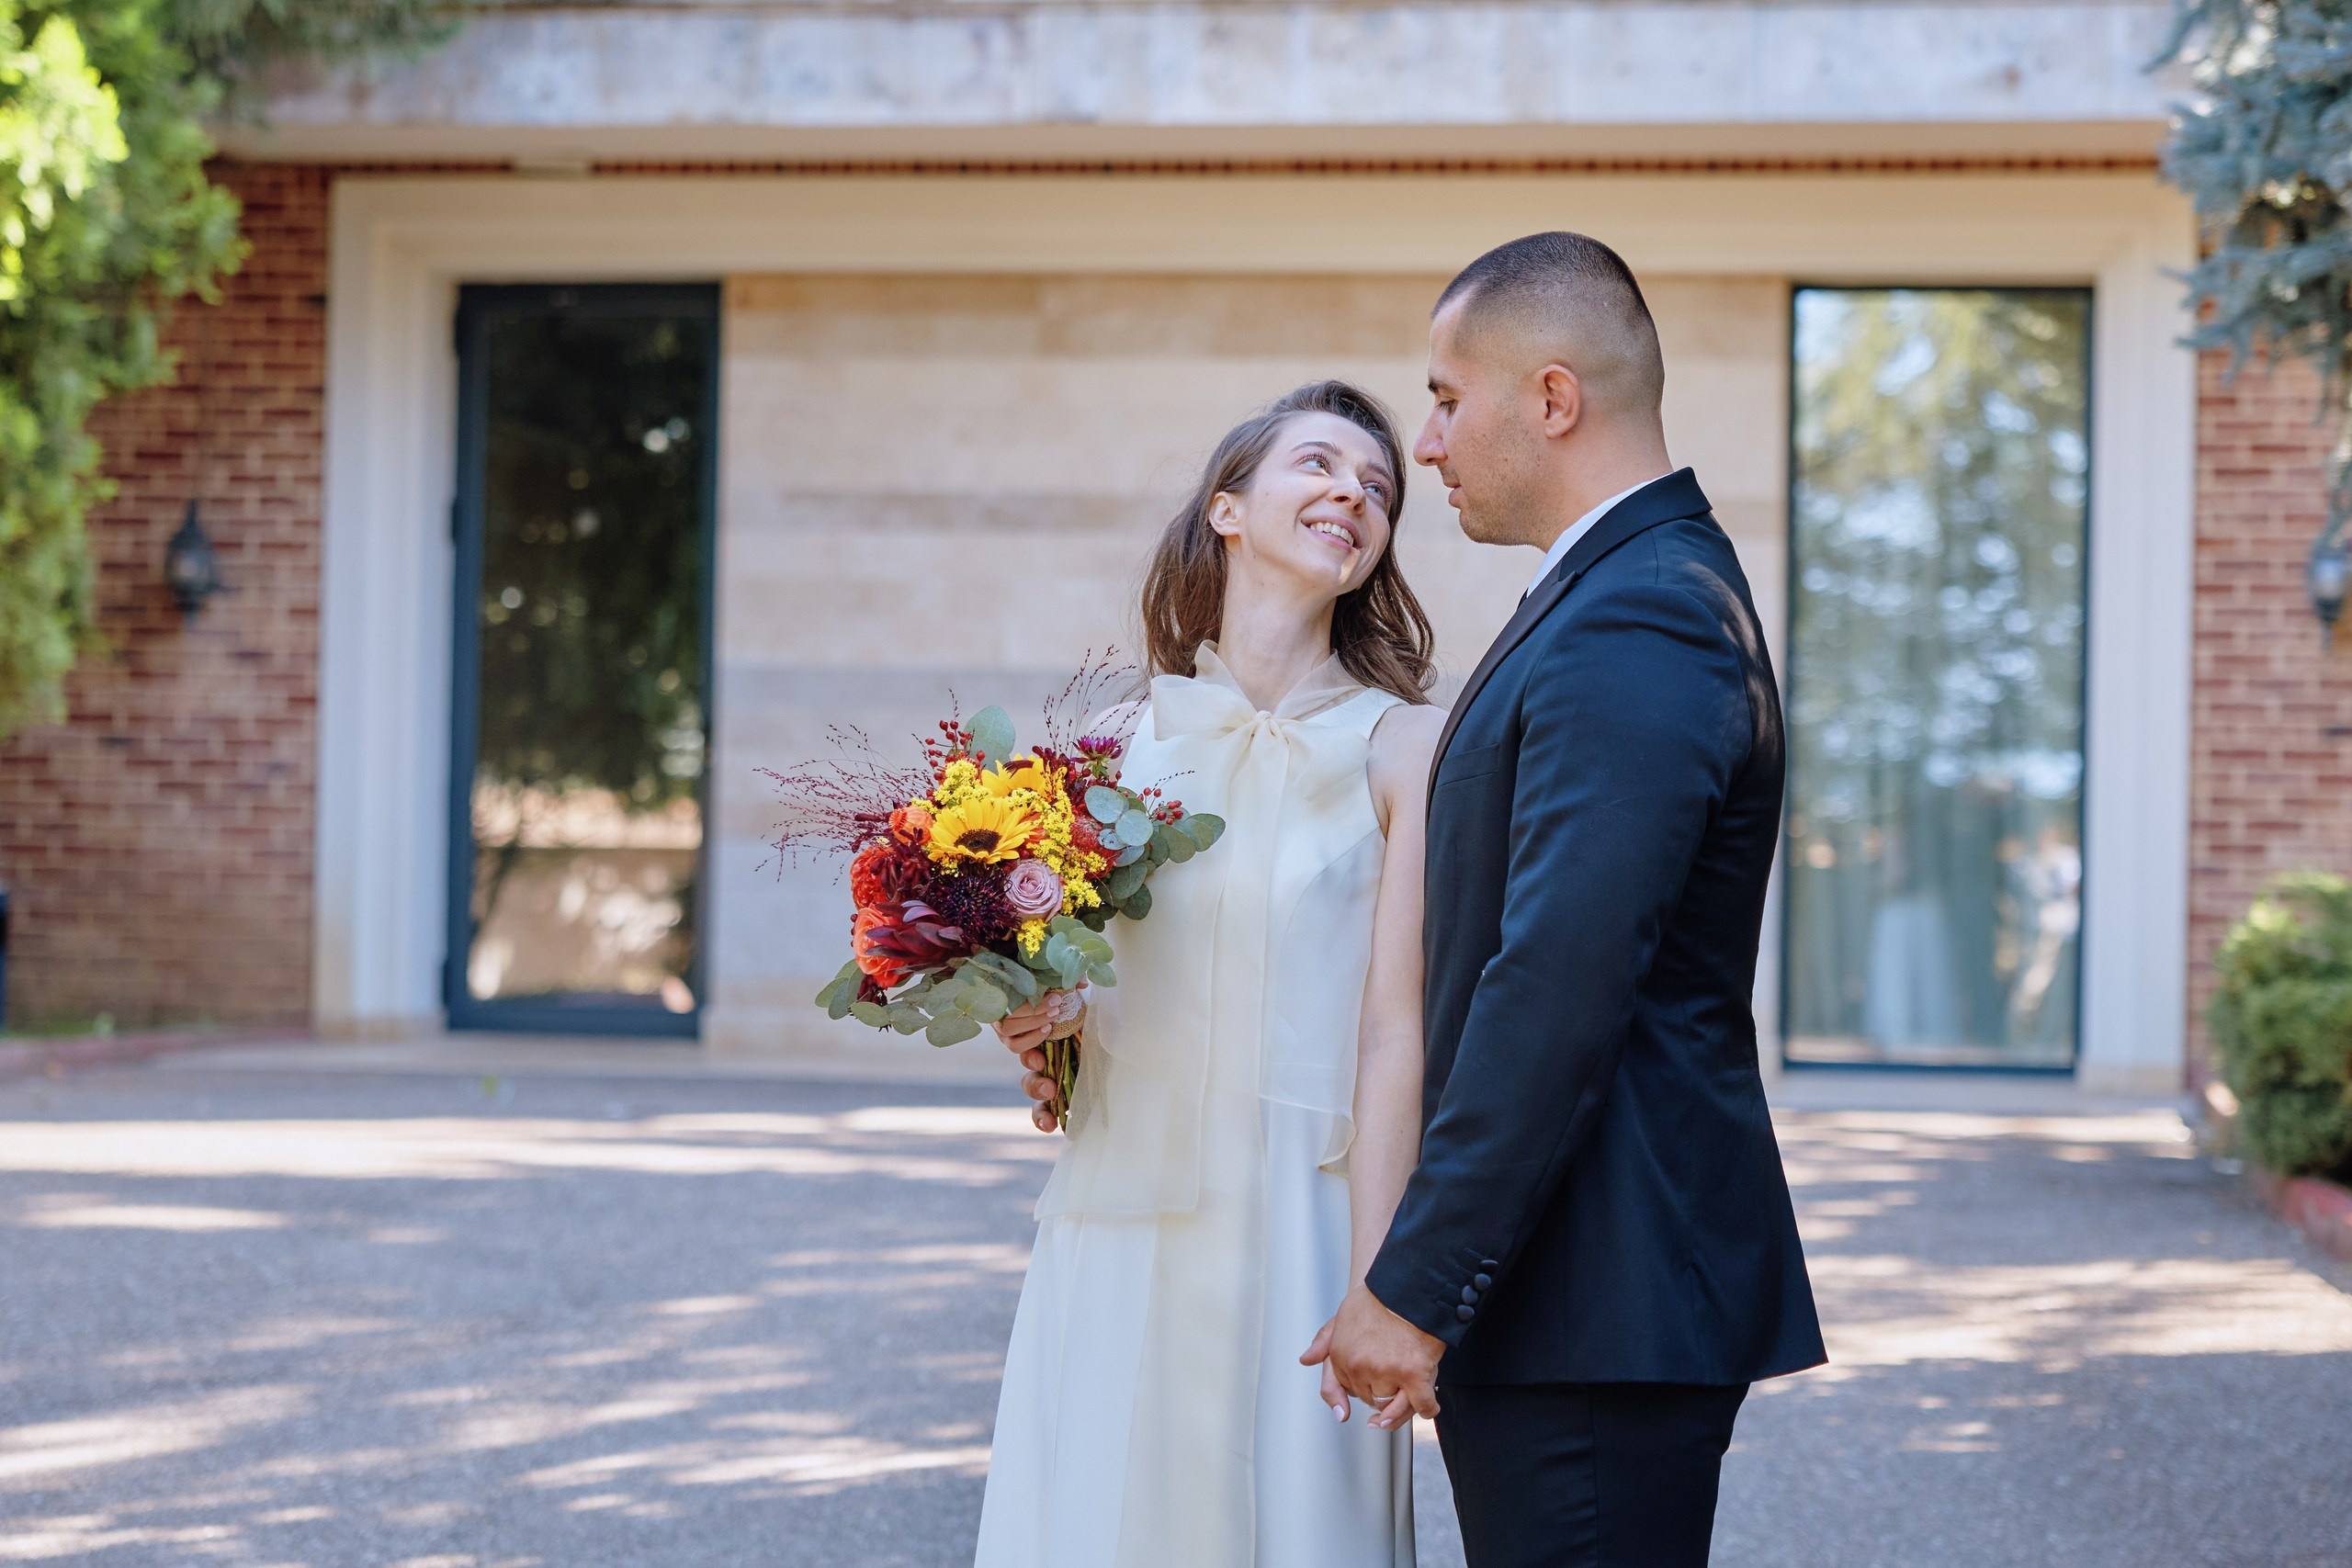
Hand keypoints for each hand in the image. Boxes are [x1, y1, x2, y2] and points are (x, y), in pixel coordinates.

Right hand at [991, 988, 1082, 1133]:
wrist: (1113, 1037)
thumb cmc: (1092, 1015)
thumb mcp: (1082, 1000)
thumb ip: (1075, 990)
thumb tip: (1081, 979)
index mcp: (1037, 1020)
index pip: (1016, 1017)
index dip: (1028, 1017)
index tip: (1052, 1013)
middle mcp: (1037, 1046)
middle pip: (1015, 1047)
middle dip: (1029, 1047)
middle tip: (1046, 1046)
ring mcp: (1045, 1071)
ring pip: (1027, 1081)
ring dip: (1035, 1084)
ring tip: (1050, 1089)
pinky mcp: (1055, 1094)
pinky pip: (1038, 1109)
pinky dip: (1041, 1118)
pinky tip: (1051, 1126)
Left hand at [1302, 1281, 1443, 1430]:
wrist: (1406, 1286)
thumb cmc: (1376, 1300)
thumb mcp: (1341, 1317)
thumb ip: (1323, 1342)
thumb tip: (1306, 1360)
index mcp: (1341, 1357)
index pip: (1347, 1390)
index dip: (1363, 1387)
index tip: (1372, 1388)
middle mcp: (1360, 1367)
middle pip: (1371, 1400)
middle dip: (1382, 1393)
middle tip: (1395, 1377)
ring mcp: (1386, 1372)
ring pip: (1393, 1406)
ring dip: (1404, 1402)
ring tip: (1411, 1388)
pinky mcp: (1413, 1375)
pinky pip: (1421, 1405)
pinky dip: (1426, 1409)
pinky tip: (1427, 1407)